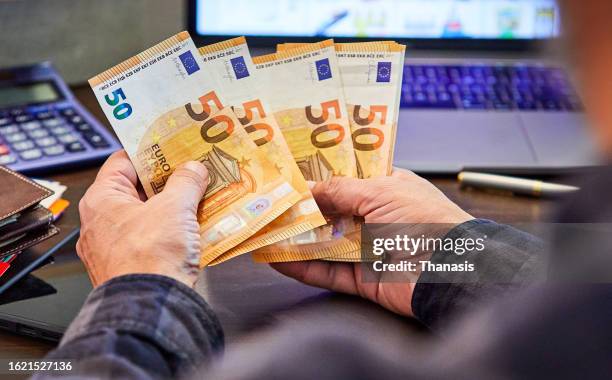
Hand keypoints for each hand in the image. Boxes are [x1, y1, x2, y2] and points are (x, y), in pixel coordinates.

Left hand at [77, 151, 208, 287]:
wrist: (150, 306)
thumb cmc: (150, 256)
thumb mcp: (175, 207)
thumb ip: (186, 181)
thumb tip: (193, 169)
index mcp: (101, 199)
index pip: (124, 161)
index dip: (150, 151)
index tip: (173, 146)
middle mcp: (100, 222)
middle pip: (136, 189)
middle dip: (167, 181)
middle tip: (192, 172)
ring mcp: (112, 247)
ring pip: (145, 216)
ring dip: (171, 208)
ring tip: (198, 198)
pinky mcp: (128, 266)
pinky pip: (150, 239)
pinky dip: (169, 232)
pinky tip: (192, 229)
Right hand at [272, 169, 472, 316]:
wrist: (452, 271)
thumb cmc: (425, 221)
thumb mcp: (381, 192)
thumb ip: (340, 189)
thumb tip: (307, 189)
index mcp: (386, 190)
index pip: (346, 181)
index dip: (319, 178)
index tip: (289, 176)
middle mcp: (376, 218)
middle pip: (330, 213)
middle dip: (301, 211)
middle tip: (269, 205)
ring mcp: (368, 250)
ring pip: (324, 244)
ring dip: (296, 240)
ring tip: (265, 232)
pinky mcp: (363, 280)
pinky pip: (327, 272)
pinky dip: (302, 268)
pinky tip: (278, 259)